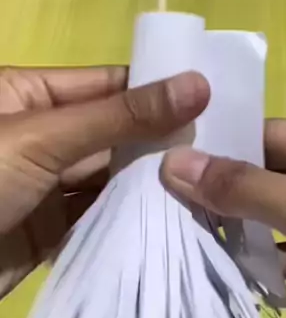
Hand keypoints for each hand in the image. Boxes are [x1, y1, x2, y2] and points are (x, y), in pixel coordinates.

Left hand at [0, 66, 208, 297]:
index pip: (106, 85)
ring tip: (210, 187)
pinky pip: (98, 220)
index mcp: (27, 95)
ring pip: (109, 180)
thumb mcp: (43, 139)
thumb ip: (119, 117)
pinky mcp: (49, 232)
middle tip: (226, 149)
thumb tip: (197, 85)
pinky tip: (175, 222)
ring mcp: (44, 187)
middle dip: (161, 143)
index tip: (216, 98)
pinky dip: (131, 223)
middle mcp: (40, 136)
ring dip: (151, 186)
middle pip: (112, 133)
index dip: (158, 89)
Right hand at [162, 119, 285, 317]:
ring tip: (184, 231)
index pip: (283, 133)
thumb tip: (176, 162)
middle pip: (285, 172)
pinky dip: (272, 258)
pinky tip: (231, 267)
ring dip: (246, 226)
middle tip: (163, 199)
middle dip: (231, 190)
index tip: (164, 158)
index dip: (226, 146)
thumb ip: (246, 188)